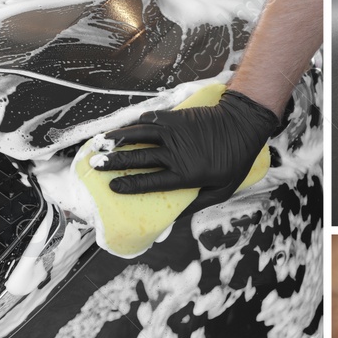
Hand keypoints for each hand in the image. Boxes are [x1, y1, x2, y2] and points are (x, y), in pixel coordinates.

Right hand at [95, 89, 280, 220]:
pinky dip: (132, 124)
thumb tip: (174, 219)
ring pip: (137, 135)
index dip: (130, 185)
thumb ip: (197, 203)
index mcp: (186, 174)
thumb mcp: (222, 190)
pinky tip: (122, 129)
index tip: (113, 187)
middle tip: (95, 165)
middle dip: (113, 161)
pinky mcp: (174, 117)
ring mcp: (173, 132)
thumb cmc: (234, 160)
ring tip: (98, 143)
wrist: (242, 124)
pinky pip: (148, 120)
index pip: (151, 181)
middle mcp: (176, 153)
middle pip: (138, 158)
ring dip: (116, 139)